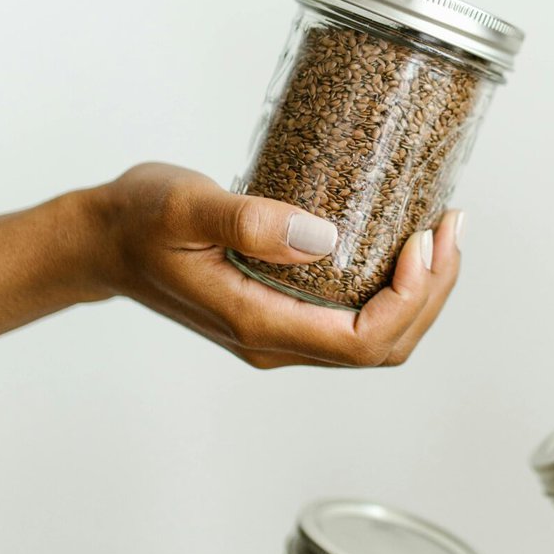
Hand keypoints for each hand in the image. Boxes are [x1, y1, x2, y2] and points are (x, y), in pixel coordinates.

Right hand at [92, 163, 461, 367]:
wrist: (101, 241)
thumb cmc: (138, 220)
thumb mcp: (186, 207)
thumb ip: (249, 222)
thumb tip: (321, 237)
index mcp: (258, 325)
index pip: (363, 342)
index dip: (410, 299)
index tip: (424, 239)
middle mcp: (276, 341)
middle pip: (383, 347)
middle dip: (431, 292)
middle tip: (451, 225)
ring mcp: (281, 331)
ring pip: (377, 338)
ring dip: (420, 291)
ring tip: (442, 231)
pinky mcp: (284, 311)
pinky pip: (356, 318)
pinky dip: (394, 286)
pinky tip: (404, 241)